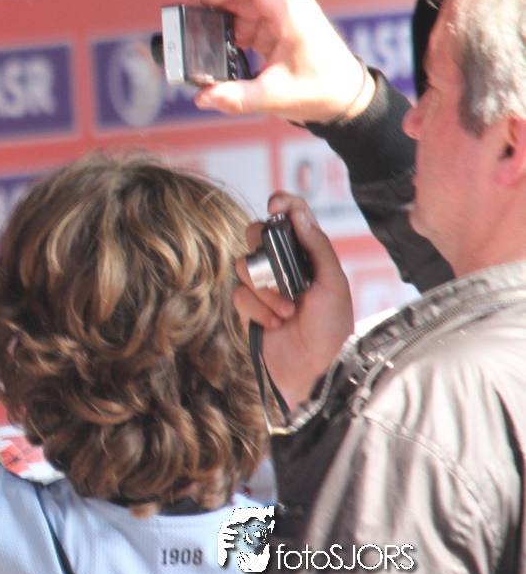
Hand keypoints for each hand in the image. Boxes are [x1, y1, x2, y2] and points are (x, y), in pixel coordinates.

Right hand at [192, 0, 371, 123]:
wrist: (348, 100)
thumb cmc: (323, 91)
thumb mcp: (275, 96)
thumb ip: (237, 97)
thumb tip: (204, 97)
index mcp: (292, 15)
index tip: (203, 1)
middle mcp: (288, 11)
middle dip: (216, 10)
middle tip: (192, 26)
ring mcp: (283, 20)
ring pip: (243, 12)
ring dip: (223, 28)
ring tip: (205, 46)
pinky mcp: (279, 32)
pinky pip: (249, 25)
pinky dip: (233, 38)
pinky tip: (223, 53)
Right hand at [234, 193, 352, 409]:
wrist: (315, 370)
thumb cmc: (332, 329)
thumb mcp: (334, 284)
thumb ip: (316, 246)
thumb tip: (297, 214)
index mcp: (309, 255)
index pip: (292, 217)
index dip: (283, 204)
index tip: (275, 204)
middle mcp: (284, 267)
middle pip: (256, 234)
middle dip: (264, 251)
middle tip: (279, 270)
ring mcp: (265, 287)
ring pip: (245, 265)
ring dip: (266, 290)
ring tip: (288, 311)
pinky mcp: (249, 308)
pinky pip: (240, 294)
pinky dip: (259, 310)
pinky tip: (276, 324)